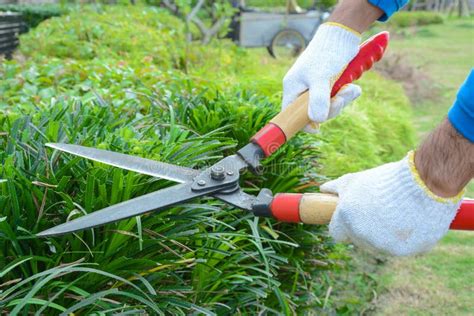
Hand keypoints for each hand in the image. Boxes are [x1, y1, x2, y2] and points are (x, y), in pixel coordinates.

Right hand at [282, 23, 360, 129]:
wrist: (342, 35)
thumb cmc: (327, 54)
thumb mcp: (321, 78)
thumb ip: (318, 100)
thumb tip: (317, 121)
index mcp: (293, 88)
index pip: (291, 114)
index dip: (302, 123)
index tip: (317, 127)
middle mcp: (302, 89)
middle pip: (313, 112)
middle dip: (331, 108)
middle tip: (341, 98)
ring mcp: (316, 88)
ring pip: (328, 106)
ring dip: (342, 100)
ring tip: (351, 88)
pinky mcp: (329, 84)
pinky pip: (337, 97)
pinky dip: (347, 94)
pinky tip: (353, 87)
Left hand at [321, 151, 463, 255]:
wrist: (424, 183)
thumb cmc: (385, 180)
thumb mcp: (355, 180)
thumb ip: (336, 188)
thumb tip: (322, 189)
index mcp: (346, 219)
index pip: (336, 233)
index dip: (343, 225)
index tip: (353, 217)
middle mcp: (362, 236)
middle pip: (357, 240)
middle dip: (365, 228)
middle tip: (379, 210)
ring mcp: (383, 246)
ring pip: (378, 246)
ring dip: (383, 234)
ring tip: (396, 213)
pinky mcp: (405, 252)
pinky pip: (399, 248)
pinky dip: (403, 238)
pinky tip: (409, 221)